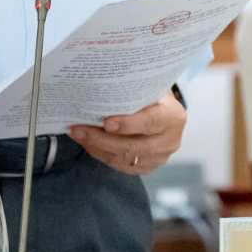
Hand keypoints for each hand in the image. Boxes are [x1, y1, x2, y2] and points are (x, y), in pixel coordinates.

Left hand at [69, 92, 185, 176]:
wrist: (164, 113)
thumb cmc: (152, 96)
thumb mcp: (148, 88)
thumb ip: (131, 90)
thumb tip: (100, 84)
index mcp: (173, 116)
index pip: (151, 121)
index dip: (128, 124)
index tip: (105, 122)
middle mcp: (170, 140)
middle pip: (132, 145)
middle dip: (101, 138)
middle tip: (78, 129)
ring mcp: (160, 157)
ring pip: (123, 158)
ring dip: (96, 147)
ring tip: (78, 134)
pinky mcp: (147, 167)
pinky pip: (120, 165)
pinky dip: (101, 154)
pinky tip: (88, 143)